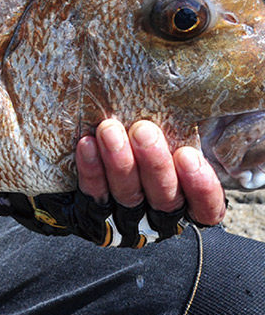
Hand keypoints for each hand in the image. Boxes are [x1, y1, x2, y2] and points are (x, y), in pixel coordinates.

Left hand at [76, 118, 225, 226]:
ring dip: (119, 163)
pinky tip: (87, 144)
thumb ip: (196, 125)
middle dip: (155, 164)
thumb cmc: (146, 126)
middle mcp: (159, 212)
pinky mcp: (92, 212)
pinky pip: (93, 194)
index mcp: (188, 198)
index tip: (188, 155)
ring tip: (109, 130)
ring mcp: (125, 216)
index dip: (201, 188)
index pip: (207, 208)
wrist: (87, 141)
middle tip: (143, 131)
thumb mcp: (183, 128)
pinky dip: (91, 171)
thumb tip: (227, 98)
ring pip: (128, 196)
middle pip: (164, 199)